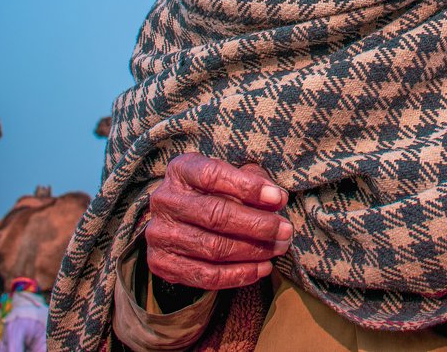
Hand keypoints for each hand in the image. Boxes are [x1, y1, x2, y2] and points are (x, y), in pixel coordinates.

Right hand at [145, 153, 290, 289]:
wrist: (176, 219)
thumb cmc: (212, 192)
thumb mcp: (229, 176)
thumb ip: (252, 181)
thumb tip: (278, 199)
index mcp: (181, 170)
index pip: (213, 175)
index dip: (248, 187)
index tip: (279, 198)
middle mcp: (165, 200)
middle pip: (215, 215)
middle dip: (257, 224)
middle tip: (286, 230)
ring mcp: (160, 234)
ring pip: (213, 248)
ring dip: (253, 251)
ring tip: (278, 249)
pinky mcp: (163, 264)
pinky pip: (206, 275)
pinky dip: (238, 275)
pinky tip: (262, 268)